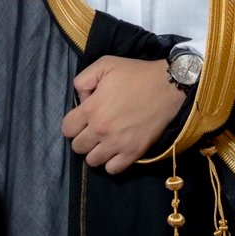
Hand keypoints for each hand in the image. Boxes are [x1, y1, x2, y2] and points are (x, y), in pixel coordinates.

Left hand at [61, 56, 185, 173]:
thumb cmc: (135, 74)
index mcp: (91, 109)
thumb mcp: (104, 65)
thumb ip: (83, 80)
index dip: (73, 124)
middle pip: (78, 147)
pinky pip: (112, 170)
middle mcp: (101, 130)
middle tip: (95, 130)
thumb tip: (80, 100)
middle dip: (83, 138)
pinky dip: (111, 163)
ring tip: (105, 141)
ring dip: (96, 152)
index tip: (83, 120)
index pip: (67, 129)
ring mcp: (117, 143)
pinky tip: (116, 151)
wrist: (167, 86)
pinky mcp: (133, 152)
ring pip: (92, 161)